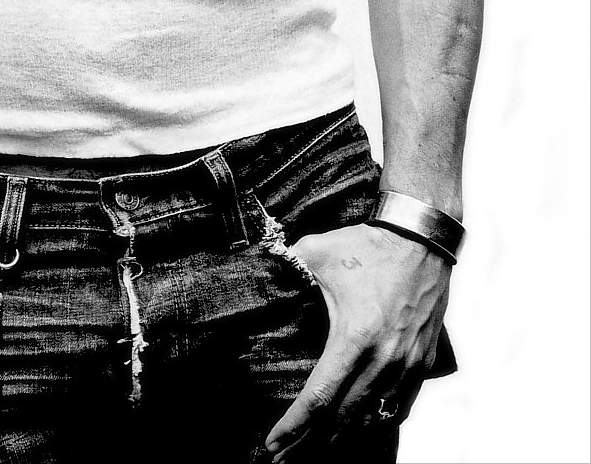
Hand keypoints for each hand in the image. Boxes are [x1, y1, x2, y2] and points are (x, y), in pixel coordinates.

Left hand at [264, 223, 450, 460]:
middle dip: (310, 444)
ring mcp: (406, 366)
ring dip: (341, 438)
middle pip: (342, 420)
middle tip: (284, 459)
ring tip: (315, 449)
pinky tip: (359, 429)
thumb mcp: (317, 251)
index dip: (293, 426)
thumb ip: (285, 267)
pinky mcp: (421, 363)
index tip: (272, 444)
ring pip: (371, 419)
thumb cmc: (367, 245)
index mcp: (355, 338)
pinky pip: (398, 407)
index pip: (319, 398)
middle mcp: (383, 360)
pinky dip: (376, 423)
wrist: (421, 238)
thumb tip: (258, 272)